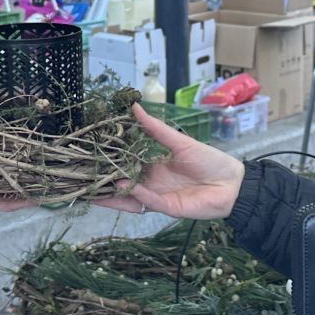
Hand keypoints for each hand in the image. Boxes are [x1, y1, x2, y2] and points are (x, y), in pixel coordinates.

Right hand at [95, 104, 244, 218]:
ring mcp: (158, 197)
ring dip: (114, 194)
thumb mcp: (179, 141)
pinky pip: (149, 201)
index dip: (108, 162)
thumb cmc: (210, 161)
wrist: (233, 182)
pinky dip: (138, 194)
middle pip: (122, 184)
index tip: (89, 155)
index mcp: (152, 167)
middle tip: (82, 176)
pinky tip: (127, 185)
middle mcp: (151, 183)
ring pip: (130, 197)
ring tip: (94, 190)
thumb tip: (134, 107)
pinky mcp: (168, 208)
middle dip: (104, 182)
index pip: (124, 165)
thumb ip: (155, 128)